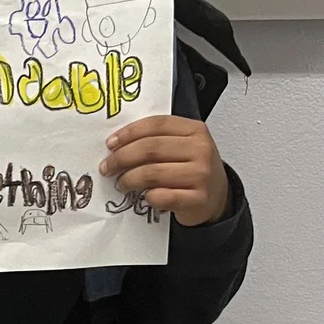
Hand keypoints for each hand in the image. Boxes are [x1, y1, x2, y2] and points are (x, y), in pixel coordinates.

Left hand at [101, 115, 229, 226]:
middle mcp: (201, 149)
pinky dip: (148, 197)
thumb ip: (156, 139)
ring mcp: (201, 174)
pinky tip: (145, 197)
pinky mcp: (198, 198)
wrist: (216, 197)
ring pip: (153, 173)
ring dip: (129, 179)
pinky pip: (162, 196)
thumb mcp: (181, 146)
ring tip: (121, 183)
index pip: (156, 125)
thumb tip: (116, 145)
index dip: (129, 133)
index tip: (110, 143)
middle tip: (107, 167)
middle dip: (122, 158)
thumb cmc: (192, 169)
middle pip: (151, 148)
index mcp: (195, 130)